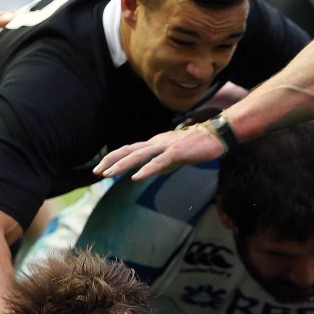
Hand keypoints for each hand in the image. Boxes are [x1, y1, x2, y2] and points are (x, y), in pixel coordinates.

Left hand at [93, 123, 225, 179]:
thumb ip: (160, 165)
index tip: (101, 169)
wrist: (217, 135)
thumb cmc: (197, 146)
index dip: (114, 158)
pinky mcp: (177, 152)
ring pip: (139, 155)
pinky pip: (159, 162)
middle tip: (96, 172)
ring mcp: (166, 146)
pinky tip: (137, 177)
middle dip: (111, 161)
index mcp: (155, 144)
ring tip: (109, 174)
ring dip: (122, 165)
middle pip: (128, 150)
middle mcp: (156, 143)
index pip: (130, 150)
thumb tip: (148, 173)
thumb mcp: (174, 158)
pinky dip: (147, 169)